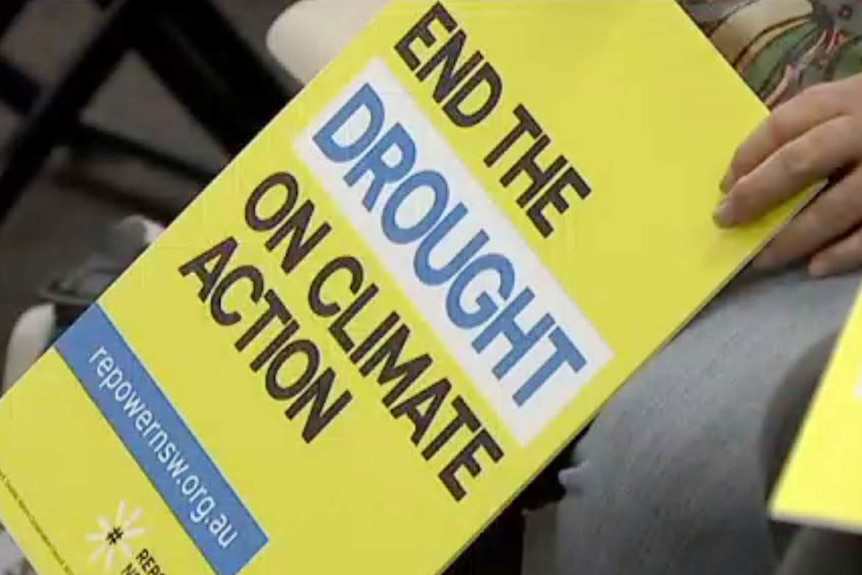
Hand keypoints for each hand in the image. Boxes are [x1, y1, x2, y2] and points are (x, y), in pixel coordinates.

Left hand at [714, 73, 861, 276]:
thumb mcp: (859, 103)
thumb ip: (818, 125)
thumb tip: (751, 171)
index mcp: (854, 97)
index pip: (787, 122)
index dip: (749, 155)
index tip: (724, 185)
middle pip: (802, 160)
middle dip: (757, 194)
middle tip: (726, 220)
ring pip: (836, 206)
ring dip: (792, 236)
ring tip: (763, 257)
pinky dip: (844, 253)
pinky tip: (815, 267)